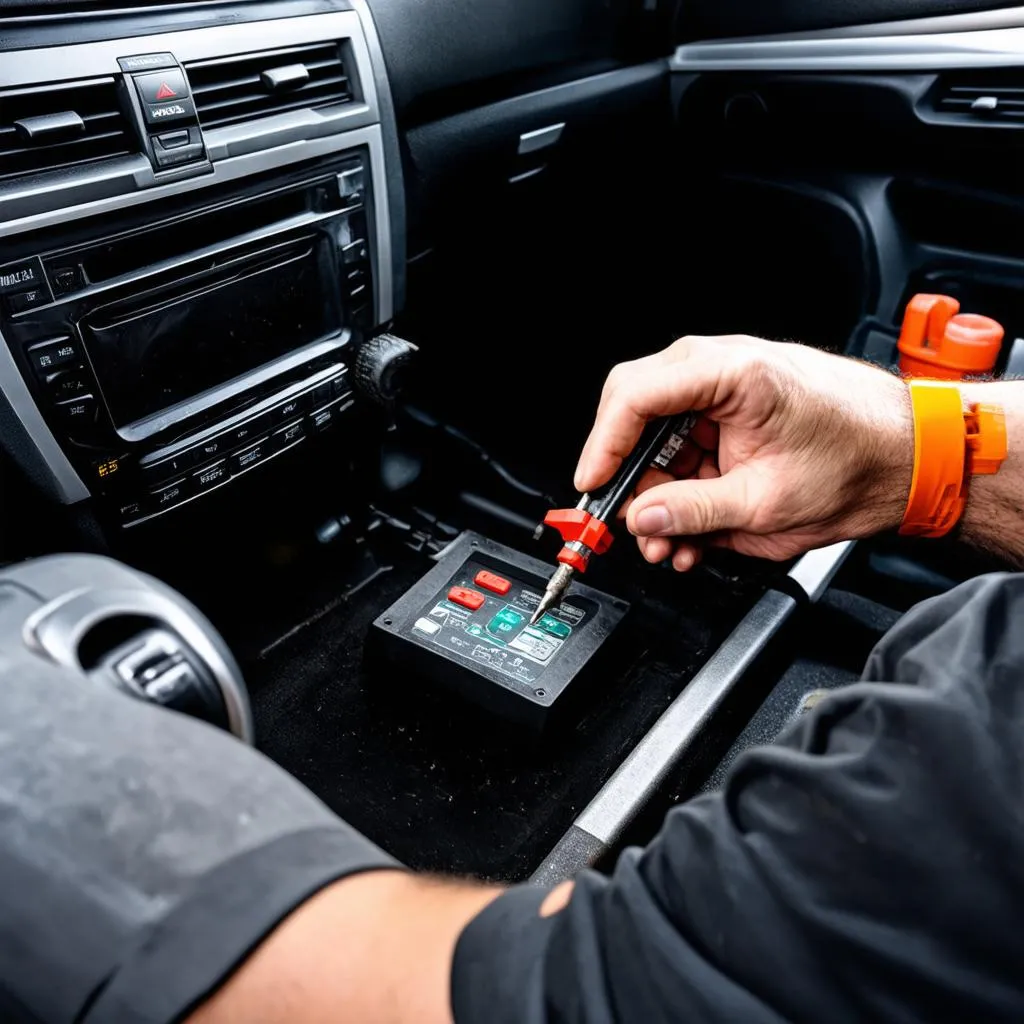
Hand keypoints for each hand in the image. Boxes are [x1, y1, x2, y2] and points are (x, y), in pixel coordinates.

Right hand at [574, 336, 914, 570]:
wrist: (906, 458)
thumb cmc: (857, 459)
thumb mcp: (766, 502)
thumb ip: (693, 511)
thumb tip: (642, 517)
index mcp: (732, 373)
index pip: (636, 396)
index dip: (603, 444)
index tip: (593, 485)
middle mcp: (721, 370)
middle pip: (636, 413)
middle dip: (629, 476)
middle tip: (629, 522)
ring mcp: (723, 392)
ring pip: (657, 440)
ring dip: (657, 495)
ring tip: (670, 543)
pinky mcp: (729, 418)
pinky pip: (684, 453)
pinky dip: (680, 493)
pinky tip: (690, 532)